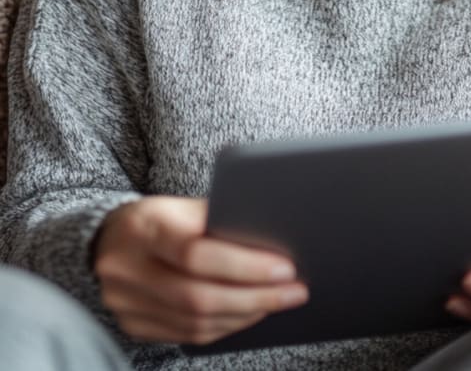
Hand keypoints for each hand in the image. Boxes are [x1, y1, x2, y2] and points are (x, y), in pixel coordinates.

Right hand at [93, 196, 308, 344]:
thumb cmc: (159, 218)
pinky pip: (187, 335)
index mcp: (145, 227)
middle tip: (294, 291)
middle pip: (199, 295)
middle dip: (255, 295)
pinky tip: (250, 313)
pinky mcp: (133, 326)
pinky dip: (226, 325)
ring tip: (279, 301)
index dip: (244, 264)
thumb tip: (273, 239)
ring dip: (246, 313)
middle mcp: (128, 269)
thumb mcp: (182, 205)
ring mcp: (126, 303)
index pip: (195, 252)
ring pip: (195, 322)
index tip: (285, 266)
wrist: (105, 240)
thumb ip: (218, 219)